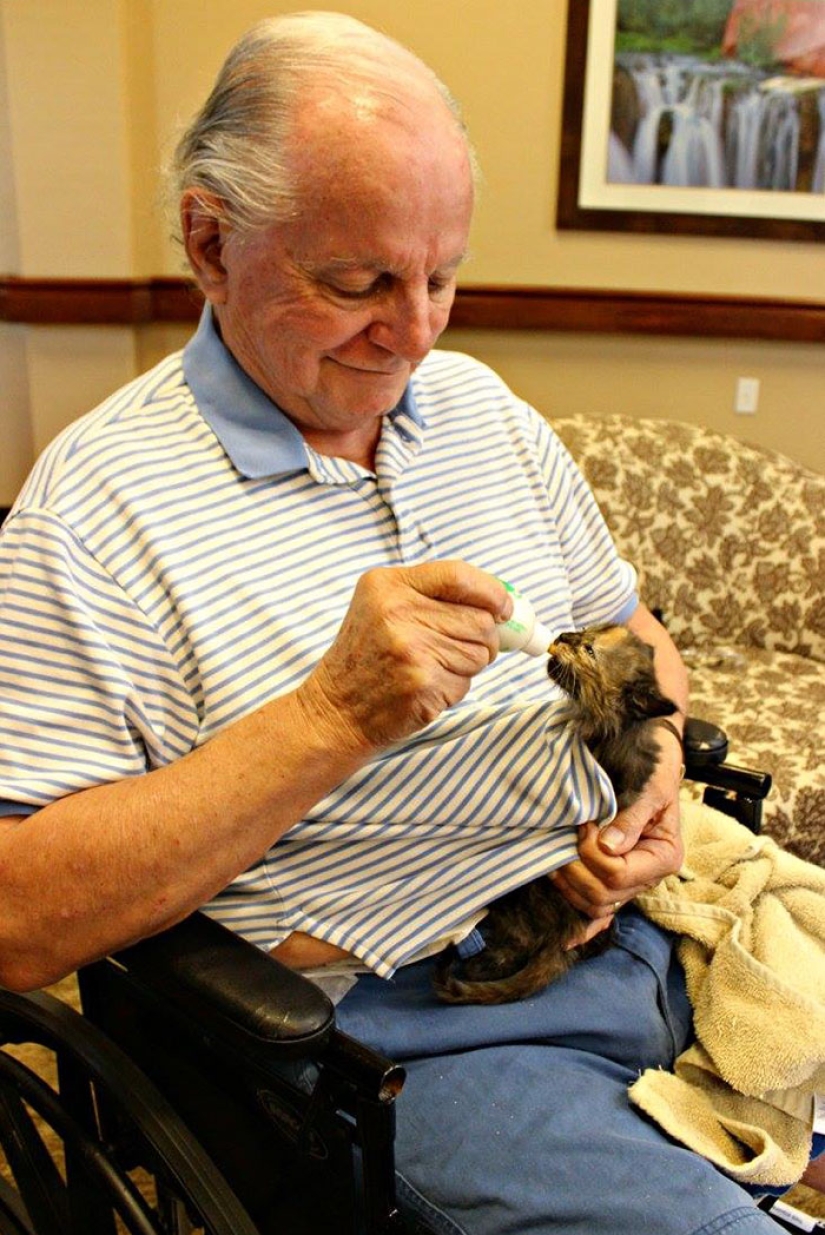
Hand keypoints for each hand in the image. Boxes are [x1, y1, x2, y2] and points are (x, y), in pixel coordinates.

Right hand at [299, 561, 510, 750]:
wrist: (335, 710)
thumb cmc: (367, 658)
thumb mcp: (382, 607)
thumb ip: (432, 596)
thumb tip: (500, 604)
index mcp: (388, 584)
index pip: (459, 575)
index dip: (492, 592)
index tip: (504, 608)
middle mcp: (398, 611)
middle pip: (480, 619)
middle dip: (483, 638)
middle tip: (458, 649)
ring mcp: (411, 648)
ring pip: (480, 652)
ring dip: (467, 665)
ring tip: (432, 668)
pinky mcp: (422, 682)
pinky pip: (467, 682)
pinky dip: (454, 689)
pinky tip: (425, 688)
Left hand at [549, 738, 684, 919]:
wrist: (652, 754)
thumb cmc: (653, 766)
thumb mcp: (650, 786)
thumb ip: (631, 817)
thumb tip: (608, 846)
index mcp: (664, 857)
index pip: (619, 875)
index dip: (592, 854)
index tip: (584, 824)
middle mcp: (649, 876)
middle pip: (604, 896)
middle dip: (575, 870)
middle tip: (564, 839)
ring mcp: (632, 881)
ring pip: (596, 905)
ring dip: (569, 886)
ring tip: (554, 857)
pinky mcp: (614, 877)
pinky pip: (600, 912)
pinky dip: (585, 925)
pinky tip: (568, 936)